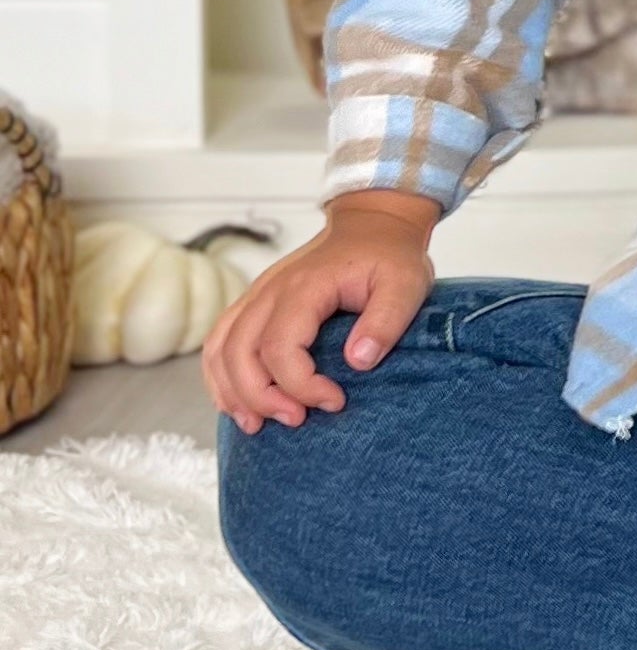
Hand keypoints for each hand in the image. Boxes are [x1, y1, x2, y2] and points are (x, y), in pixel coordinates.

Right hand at [204, 190, 439, 431]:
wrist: (373, 224)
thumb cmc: (389, 255)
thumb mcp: (406, 285)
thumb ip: (386, 322)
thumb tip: (358, 361)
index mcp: (304, 287)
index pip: (280, 346)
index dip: (300, 384)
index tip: (334, 401)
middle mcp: (270, 291)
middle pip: (238, 353)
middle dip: (260, 397)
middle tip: (296, 421)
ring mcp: (257, 296)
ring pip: (219, 349)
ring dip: (232, 392)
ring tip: (257, 425)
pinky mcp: (255, 304)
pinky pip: (220, 342)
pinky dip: (221, 376)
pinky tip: (240, 402)